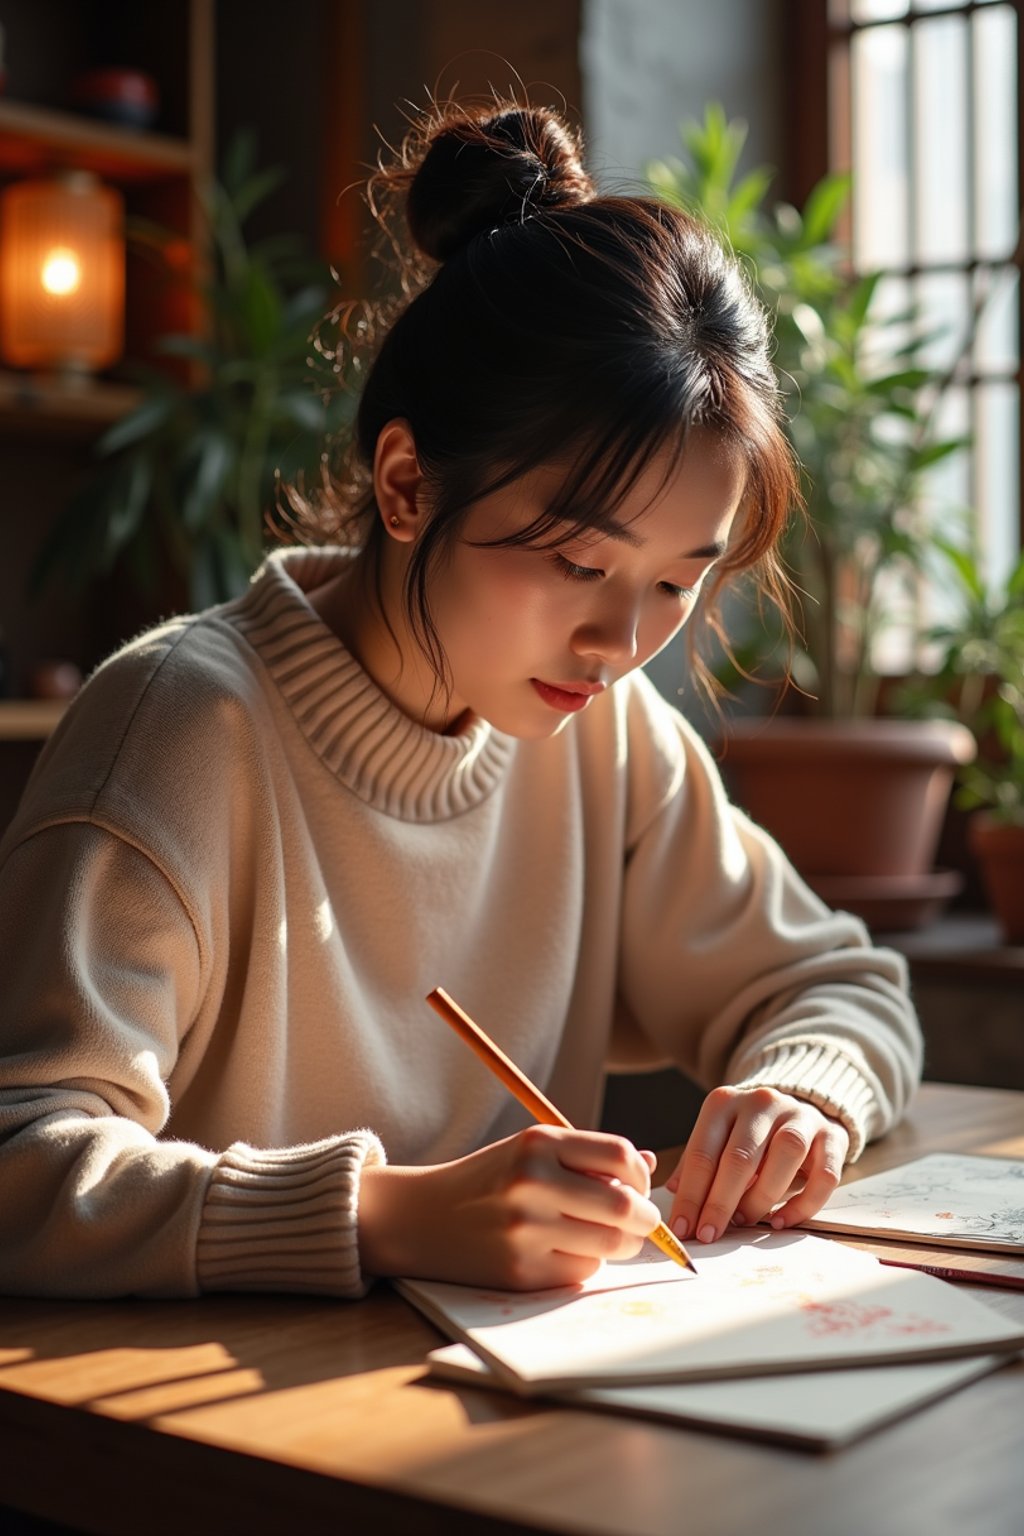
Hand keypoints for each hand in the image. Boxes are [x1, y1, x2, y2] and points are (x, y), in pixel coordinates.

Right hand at [359, 1126, 660, 1289]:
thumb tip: (651, 1165)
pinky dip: (587, 1264)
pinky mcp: (521, 1270)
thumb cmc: (491, 1180)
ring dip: (622, 1245)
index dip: (642, 1176)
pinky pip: (582, 1272)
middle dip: (645, 1219)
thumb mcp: (532, 1152)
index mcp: (539, 1142)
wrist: (424, 1216)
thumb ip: (589, 1157)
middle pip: (623, 1205)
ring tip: (609, 1237)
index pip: (620, 1155)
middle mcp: (533, 1181)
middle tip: (643, 1222)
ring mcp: (526, 1229)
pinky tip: (567, 1252)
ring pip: (610, 1245)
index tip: (639, 1186)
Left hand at [664, 1086, 848, 1243]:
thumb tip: (673, 1194)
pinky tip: (780, 1221)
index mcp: (724, 1102)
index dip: (692, 1195)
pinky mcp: (832, 1136)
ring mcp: (800, 1116)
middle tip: (709, 1234)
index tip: (683, 1228)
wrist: (800, 1107)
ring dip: (761, 1198)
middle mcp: (761, 1102)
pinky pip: (824, 1175)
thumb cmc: (749, 1133)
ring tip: (743, 1222)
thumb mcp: (716, 1137)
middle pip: (740, 1156)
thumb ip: (695, 1163)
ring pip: (784, 1157)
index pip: (703, 1153)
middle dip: (720, 1203)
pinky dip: (803, 1205)